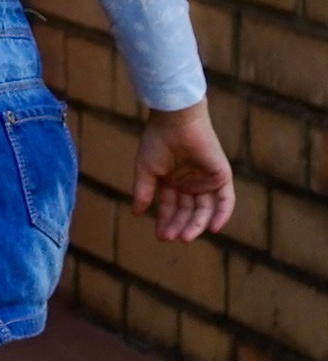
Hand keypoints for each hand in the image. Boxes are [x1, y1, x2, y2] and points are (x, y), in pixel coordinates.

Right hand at [133, 98, 234, 243]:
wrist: (175, 122)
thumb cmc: (157, 142)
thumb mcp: (146, 170)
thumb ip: (144, 192)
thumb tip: (135, 213)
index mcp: (171, 181)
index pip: (171, 207)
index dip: (166, 221)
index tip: (161, 236)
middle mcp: (190, 183)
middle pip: (188, 211)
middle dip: (179, 225)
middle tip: (171, 238)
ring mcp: (207, 181)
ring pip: (204, 209)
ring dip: (196, 224)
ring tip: (185, 237)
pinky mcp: (221, 177)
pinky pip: (225, 200)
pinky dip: (221, 214)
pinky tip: (212, 228)